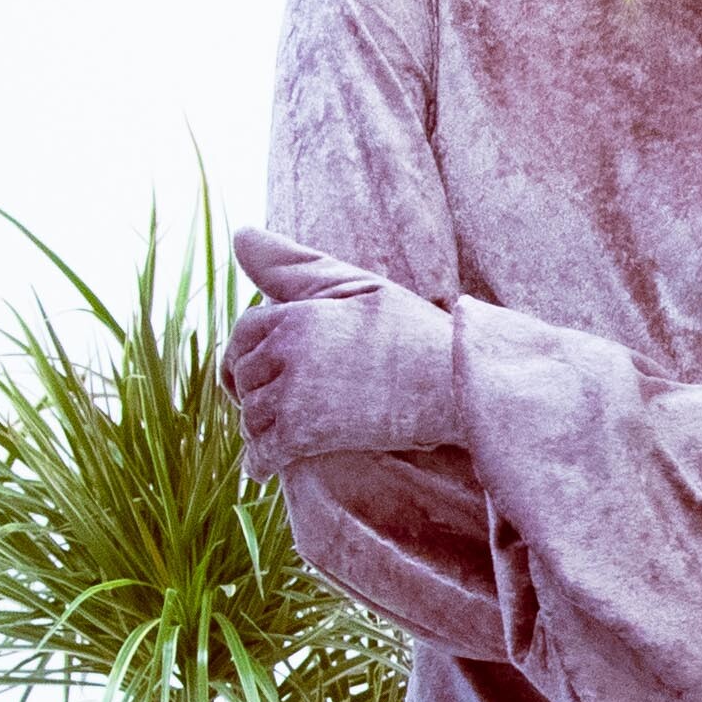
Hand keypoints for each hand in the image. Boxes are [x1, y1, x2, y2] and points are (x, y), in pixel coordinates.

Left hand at [224, 230, 458, 461]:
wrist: (461, 384)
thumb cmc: (417, 333)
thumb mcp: (360, 287)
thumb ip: (296, 266)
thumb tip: (241, 233)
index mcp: (300, 313)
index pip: (246, 331)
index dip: (245, 352)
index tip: (254, 369)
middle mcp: (289, 350)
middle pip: (244, 374)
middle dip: (251, 391)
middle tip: (267, 406)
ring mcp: (295, 394)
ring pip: (251, 415)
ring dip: (258, 427)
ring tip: (274, 434)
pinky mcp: (307, 434)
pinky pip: (262, 451)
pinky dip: (258, 462)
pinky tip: (265, 467)